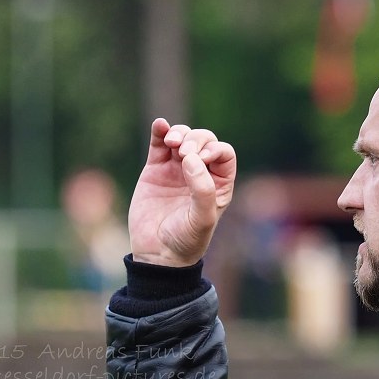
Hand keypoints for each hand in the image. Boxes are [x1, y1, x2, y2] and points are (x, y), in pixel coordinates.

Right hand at [127, 119, 235, 266]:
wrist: (157, 253)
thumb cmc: (186, 240)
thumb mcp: (202, 219)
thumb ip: (202, 190)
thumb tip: (192, 158)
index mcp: (218, 184)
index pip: (224, 154)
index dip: (215, 149)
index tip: (202, 159)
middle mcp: (200, 173)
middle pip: (204, 141)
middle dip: (195, 141)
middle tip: (184, 155)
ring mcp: (177, 169)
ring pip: (182, 137)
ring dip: (179, 133)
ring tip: (173, 144)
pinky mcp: (155, 169)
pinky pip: (159, 143)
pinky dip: (160, 131)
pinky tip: (160, 125)